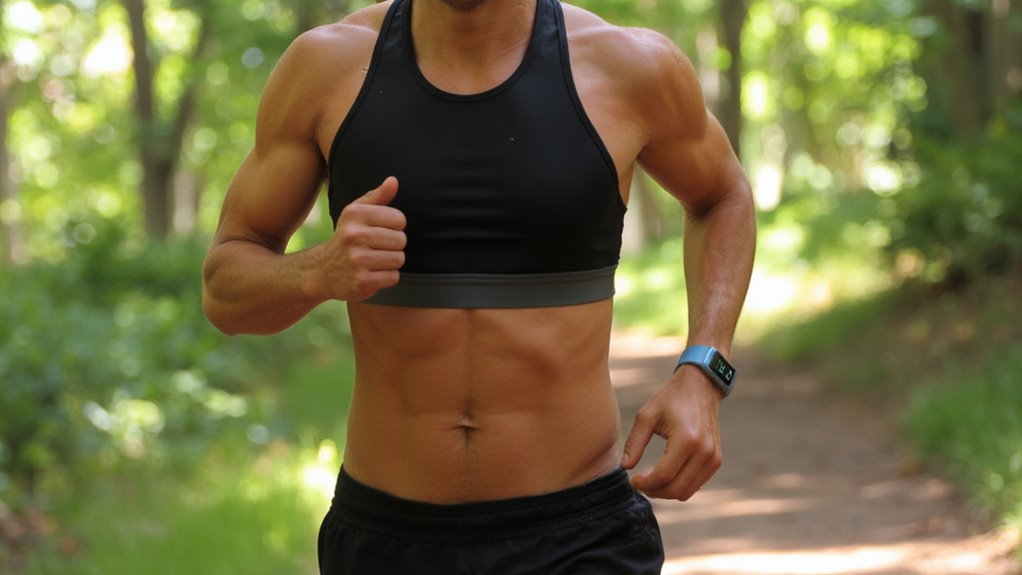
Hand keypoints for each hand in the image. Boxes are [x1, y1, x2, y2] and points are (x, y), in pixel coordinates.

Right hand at [316, 176, 406, 300]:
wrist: (322, 271)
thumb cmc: (347, 237)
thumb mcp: (355, 214)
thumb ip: (377, 197)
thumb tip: (393, 181)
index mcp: (354, 215)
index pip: (399, 219)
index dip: (395, 227)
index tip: (380, 231)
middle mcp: (353, 236)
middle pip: (401, 240)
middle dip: (393, 245)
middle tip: (376, 248)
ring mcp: (357, 260)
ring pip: (399, 259)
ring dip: (391, 262)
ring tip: (375, 260)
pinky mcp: (362, 282)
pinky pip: (393, 277)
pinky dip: (387, 277)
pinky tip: (372, 273)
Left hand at [621, 366, 722, 500]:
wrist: (701, 386)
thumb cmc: (670, 398)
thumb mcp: (647, 416)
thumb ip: (634, 443)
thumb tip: (625, 467)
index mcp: (686, 439)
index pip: (664, 475)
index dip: (645, 484)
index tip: (632, 481)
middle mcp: (704, 452)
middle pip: (676, 489)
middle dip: (654, 491)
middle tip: (639, 484)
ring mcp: (713, 457)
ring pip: (687, 492)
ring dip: (666, 492)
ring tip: (650, 482)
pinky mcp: (716, 460)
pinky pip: (696, 484)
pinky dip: (680, 486)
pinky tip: (666, 476)